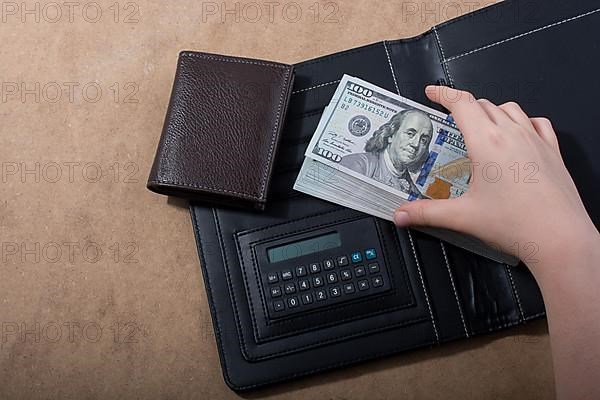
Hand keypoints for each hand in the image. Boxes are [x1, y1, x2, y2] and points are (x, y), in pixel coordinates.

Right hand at [393, 86, 596, 270]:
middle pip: (483, 104)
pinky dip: (522, 121)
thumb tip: (403, 214)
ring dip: (491, 110)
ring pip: (510, 108)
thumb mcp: (463, 217)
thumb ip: (427, 213)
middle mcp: (512, 135)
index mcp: (487, 143)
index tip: (432, 92)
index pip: (461, 103)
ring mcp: (535, 140)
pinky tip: (517, 133)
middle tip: (450, 119)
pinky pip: (537, 122)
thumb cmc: (518, 224)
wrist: (560, 238)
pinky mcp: (551, 151)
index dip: (443, 94)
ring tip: (480, 125)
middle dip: (463, 106)